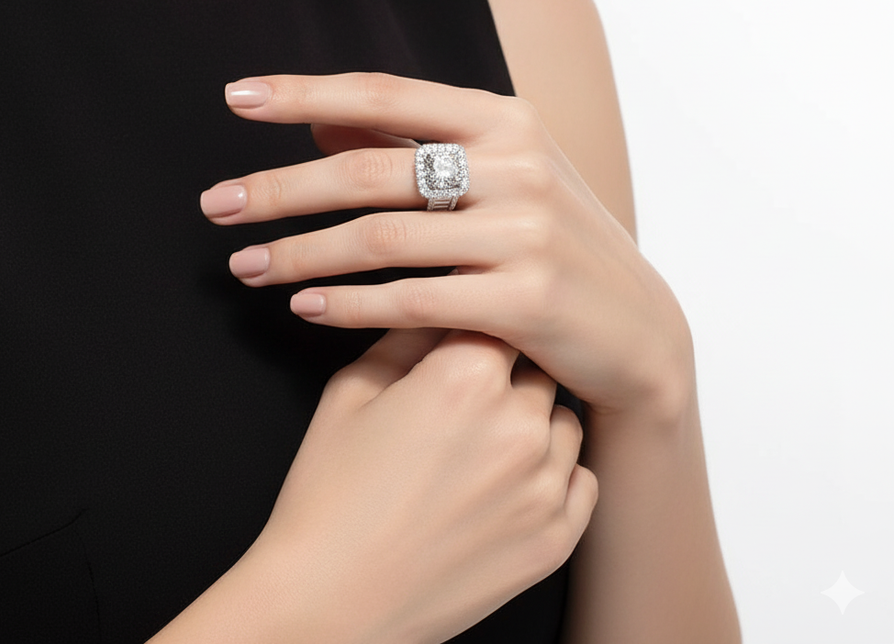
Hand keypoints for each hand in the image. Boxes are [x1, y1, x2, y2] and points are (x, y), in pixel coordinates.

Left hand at [200, 72, 692, 415]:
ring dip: (299, 254)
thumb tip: (319, 123)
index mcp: (504, 119)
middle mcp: (516, 164)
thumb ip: (415, 143)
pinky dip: (347, 305)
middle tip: (216, 205)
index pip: (384, 94)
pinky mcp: (525, 300)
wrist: (637, 324)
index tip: (235, 97)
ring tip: (244, 266)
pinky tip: (304, 308)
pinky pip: (411, 300)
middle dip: (279, 188)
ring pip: (379, 238)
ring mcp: (524, 232)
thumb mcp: (501, 173)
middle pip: (366, 171)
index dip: (304, 93)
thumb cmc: (554, 239)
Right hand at [244, 328, 595, 643]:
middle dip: (507, 368)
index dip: (477, 320)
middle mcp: (517, 423)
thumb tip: (436, 305)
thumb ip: (403, 336)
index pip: (496, 314)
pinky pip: (581, 477)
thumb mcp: (350, 393)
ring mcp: (543, 485)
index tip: (468, 327)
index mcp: (465, 376)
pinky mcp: (555, 538)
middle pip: (536, 363)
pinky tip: (509, 481)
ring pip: (563, 417)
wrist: (329, 603)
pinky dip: (553, 472)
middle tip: (468, 394)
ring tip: (485, 442)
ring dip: (533, 418)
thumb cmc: (329, 498)